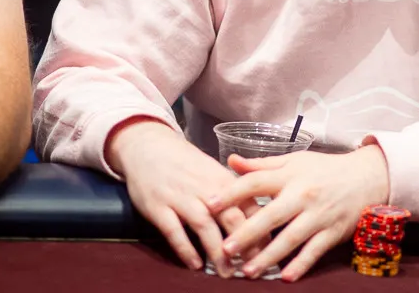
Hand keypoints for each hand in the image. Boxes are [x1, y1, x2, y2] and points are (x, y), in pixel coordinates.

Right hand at [107, 119, 257, 277]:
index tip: (269, 251)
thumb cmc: (186, 163)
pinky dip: (185, 249)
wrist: (149, 145)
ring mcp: (181, 197)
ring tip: (226, 273)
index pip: (249, 206)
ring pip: (204, 226)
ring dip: (218, 252)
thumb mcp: (214, 172)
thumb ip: (234, 192)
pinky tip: (195, 264)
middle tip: (252, 267)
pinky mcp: (159, 206)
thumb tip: (259, 218)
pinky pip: (174, 231)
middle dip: (244, 245)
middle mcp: (205, 188)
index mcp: (223, 179)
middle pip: (231, 217)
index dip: (261, 230)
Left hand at [208, 145, 390, 281]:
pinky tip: (286, 277)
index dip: (232, 192)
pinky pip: (315, 251)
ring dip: (269, 256)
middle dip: (248, 233)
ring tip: (248, 271)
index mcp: (291, 175)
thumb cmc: (325, 169)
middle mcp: (303, 195)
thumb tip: (231, 161)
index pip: (257, 181)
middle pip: (272, 215)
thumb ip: (262, 165)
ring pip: (291, 238)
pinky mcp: (333, 232)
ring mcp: (319, 215)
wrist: (367, 177)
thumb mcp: (294, 161)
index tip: (210, 204)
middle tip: (226, 248)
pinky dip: (301, 265)